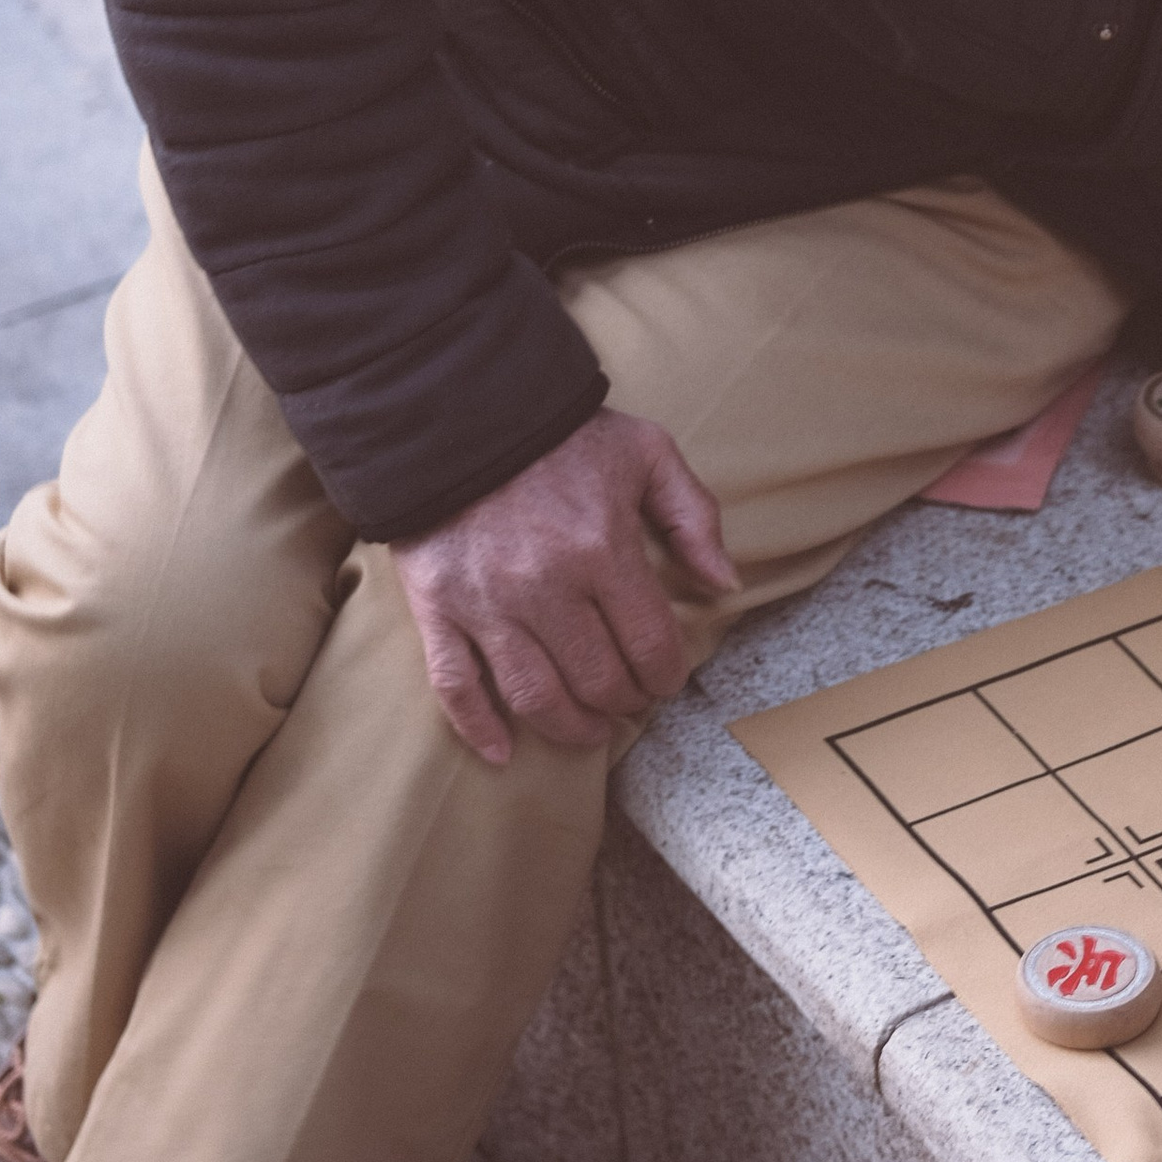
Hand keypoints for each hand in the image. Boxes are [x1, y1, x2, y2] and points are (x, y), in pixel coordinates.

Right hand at [393, 413, 738, 761]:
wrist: (459, 409)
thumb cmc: (560, 435)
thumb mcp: (646, 452)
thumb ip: (693, 515)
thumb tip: (723, 583)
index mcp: (602, 549)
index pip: (650, 644)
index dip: (666, 674)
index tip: (666, 679)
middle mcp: (545, 586)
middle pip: (598, 680)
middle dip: (625, 702)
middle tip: (630, 700)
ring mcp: (487, 603)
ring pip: (536, 696)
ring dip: (570, 728)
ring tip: (588, 730)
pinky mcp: (438, 609)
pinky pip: (455, 686)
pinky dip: (479, 728)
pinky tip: (503, 752)